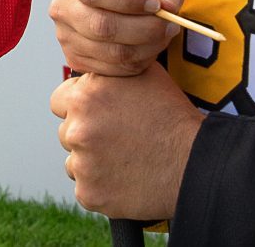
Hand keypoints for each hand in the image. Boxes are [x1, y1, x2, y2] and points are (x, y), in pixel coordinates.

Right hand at [50, 0, 187, 76]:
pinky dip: (139, 61)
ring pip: (110, 52)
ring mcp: (66, 36)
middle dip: (144, 29)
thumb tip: (168, 5)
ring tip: (165, 34)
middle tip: (171, 24)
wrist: (123, 3)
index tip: (157, 3)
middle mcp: (63, 6)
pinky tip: (151, 46)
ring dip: (147, 46)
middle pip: (101, 25)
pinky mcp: (76, 60)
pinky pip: (113, 69)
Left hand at [51, 65, 203, 219]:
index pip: (60, 101)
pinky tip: (125, 177)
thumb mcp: (142, 74)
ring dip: (92, 161)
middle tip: (118, 138)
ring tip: (124, 158)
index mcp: (84, 97)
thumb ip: (109, 69)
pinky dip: (101, 185)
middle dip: (87, 134)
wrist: (194, 163)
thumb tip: (96, 59)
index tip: (98, 114)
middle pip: (66, 131)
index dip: (80, 106)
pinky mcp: (89, 194)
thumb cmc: (172, 117)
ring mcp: (82, 165)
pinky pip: (85, 188)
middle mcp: (77, 130)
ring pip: (75, 161)